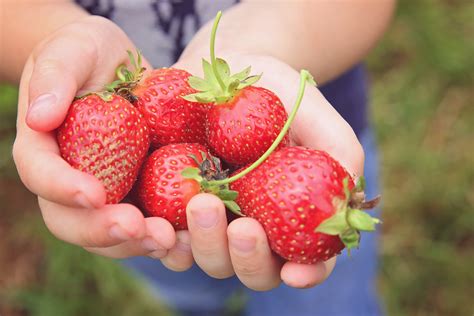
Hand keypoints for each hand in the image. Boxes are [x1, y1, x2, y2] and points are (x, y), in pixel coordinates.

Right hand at [12, 16, 181, 260]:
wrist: (124, 69)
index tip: (92, 193)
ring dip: (140, 243)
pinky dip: (169, 237)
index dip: (62, 188)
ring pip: (112, 235)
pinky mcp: (141, 196)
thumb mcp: (73, 50)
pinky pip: (150, 225)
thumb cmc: (91, 54)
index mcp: (46, 148)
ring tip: (170, 240)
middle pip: (73, 221)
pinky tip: (191, 236)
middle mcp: (71, 181)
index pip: (41, 173)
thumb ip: (54, 76)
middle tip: (136, 228)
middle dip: (103, 230)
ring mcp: (109, 193)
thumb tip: (39, 116)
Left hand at [171, 54, 363, 290]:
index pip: (308, 260)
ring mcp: (214, 220)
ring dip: (206, 245)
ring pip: (211, 259)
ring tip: (202, 203)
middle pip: (254, 269)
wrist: (219, 72)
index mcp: (292, 213)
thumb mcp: (311, 110)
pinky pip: (168, 239)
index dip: (306, 274)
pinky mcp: (174, 207)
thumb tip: (348, 203)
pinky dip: (164, 240)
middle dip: (248, 258)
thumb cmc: (274, 91)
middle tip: (243, 226)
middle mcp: (254, 224)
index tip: (294, 273)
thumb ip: (339, 151)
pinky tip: (161, 222)